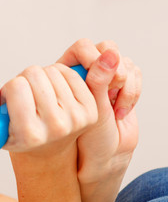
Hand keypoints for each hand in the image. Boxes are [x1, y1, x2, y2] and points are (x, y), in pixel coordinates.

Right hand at [0, 64, 97, 158]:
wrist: (47, 150)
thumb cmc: (18, 134)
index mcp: (29, 133)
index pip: (16, 85)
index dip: (9, 88)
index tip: (11, 101)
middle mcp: (56, 128)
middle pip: (35, 74)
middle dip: (25, 80)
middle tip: (26, 96)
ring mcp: (76, 119)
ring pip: (53, 70)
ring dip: (42, 77)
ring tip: (39, 95)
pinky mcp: (91, 110)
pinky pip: (71, 74)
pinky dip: (59, 76)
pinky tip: (54, 91)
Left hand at [57, 39, 141, 181]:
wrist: (101, 155)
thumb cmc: (84, 137)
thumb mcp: (88, 109)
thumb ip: (97, 80)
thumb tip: (110, 54)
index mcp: (66, 72)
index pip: (83, 46)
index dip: (93, 57)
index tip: (97, 77)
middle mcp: (86, 71)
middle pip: (107, 49)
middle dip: (114, 70)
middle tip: (110, 93)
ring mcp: (105, 77)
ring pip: (124, 62)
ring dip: (124, 85)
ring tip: (112, 108)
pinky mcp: (122, 84)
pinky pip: (135, 74)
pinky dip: (132, 92)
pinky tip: (120, 111)